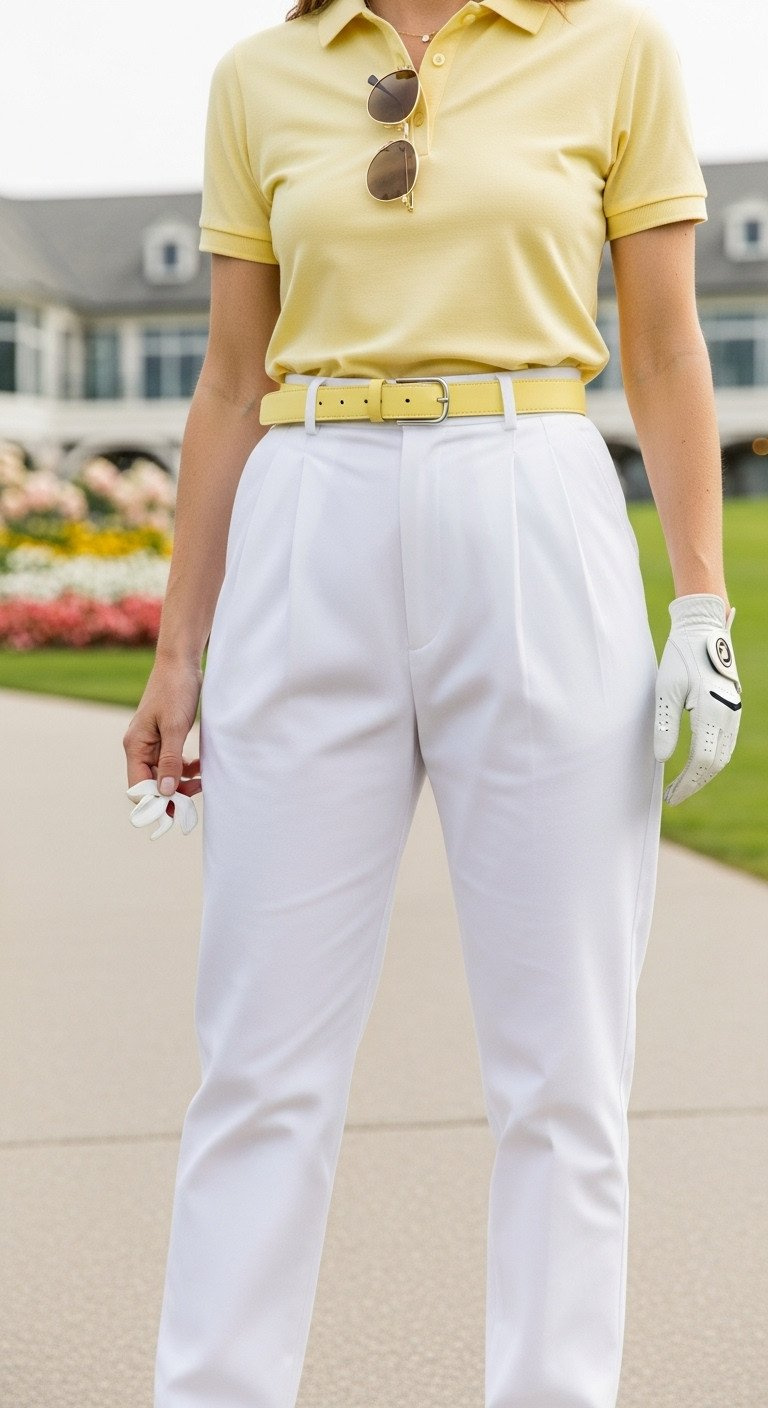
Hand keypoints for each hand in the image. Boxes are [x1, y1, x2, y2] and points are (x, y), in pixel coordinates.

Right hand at [123, 656, 202, 837]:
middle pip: (150, 783)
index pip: (137, 786)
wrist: (181, 662)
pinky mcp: (165, 736)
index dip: (154, 802)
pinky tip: (201, 766)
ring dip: (181, 782)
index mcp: (135, 746)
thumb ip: (170, 761)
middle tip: (194, 798)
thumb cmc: (176, 690)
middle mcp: (140, 746)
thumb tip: (165, 792)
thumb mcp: (175, 727)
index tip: (176, 812)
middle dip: (171, 794)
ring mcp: (152, 742)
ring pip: (163, 774)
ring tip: (202, 782)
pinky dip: (186, 768)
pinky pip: (172, 761)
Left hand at [654, 593, 741, 805]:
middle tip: (672, 797)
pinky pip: (725, 742)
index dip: (687, 782)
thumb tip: (663, 759)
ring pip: (722, 754)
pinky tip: (695, 765)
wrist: (703, 629)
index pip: (701, 760)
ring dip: (703, 774)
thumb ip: (665, 725)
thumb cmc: (680, 657)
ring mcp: (734, 711)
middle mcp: (728, 714)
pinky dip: (711, 759)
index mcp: (712, 711)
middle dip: (693, 783)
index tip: (670, 796)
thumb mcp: (665, 690)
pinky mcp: (732, 707)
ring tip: (681, 785)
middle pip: (714, 763)